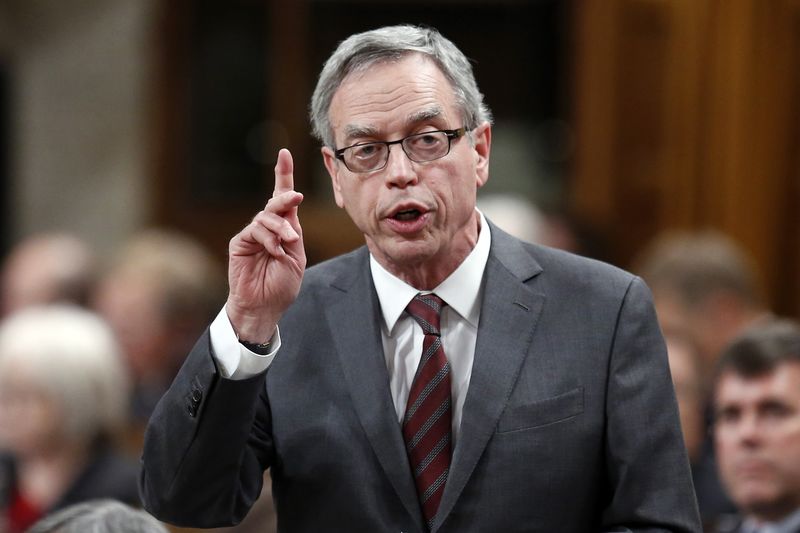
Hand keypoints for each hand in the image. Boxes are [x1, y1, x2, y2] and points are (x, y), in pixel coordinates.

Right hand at [225, 149, 305, 341]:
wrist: (264, 307)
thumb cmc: (281, 285)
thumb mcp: (296, 258)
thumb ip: (293, 234)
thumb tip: (289, 212)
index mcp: (284, 229)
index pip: (283, 198)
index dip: (283, 174)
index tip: (284, 153)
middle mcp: (267, 228)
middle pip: (275, 202)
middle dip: (286, 197)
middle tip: (297, 198)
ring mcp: (252, 234)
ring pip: (266, 216)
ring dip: (280, 228)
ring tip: (287, 244)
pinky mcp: (240, 242)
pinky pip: (254, 230)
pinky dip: (268, 239)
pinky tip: (274, 251)